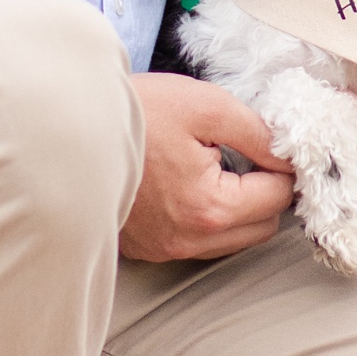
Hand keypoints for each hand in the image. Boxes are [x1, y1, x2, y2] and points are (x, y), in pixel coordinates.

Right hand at [120, 73, 294, 261]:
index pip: (278, 197)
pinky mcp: (147, 247)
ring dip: (239, 208)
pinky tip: (192, 184)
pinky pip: (199, 242)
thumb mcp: (207, 106)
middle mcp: (189, 241)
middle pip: (261, 226)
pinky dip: (208, 217)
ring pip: (232, 239)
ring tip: (217, 167)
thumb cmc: (137, 113)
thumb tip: (286, 154)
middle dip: (265, 191)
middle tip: (249, 154)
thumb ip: (257, 133)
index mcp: (210, 209)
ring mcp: (165, 249)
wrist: (70, 127)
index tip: (270, 143)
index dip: (282, 165)